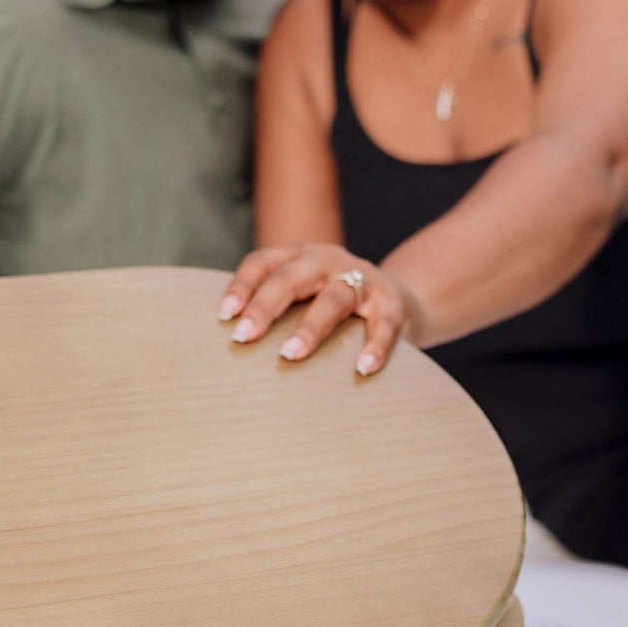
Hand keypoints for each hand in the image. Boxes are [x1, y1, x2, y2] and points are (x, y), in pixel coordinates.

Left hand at [217, 244, 421, 374]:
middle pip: (292, 278)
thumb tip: (226, 348)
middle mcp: (329, 261)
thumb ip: (277, 310)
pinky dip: (375, 346)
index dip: (241, 286)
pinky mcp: (393, 302)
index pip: (263, 263)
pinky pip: (385, 325)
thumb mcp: (306, 296)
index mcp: (301, 257)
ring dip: (310, 328)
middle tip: (243, 336)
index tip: (224, 316)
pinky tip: (363, 369)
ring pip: (333, 299)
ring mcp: (364, 278)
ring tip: (289, 355)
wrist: (404, 300)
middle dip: (265, 306)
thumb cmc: (338, 305)